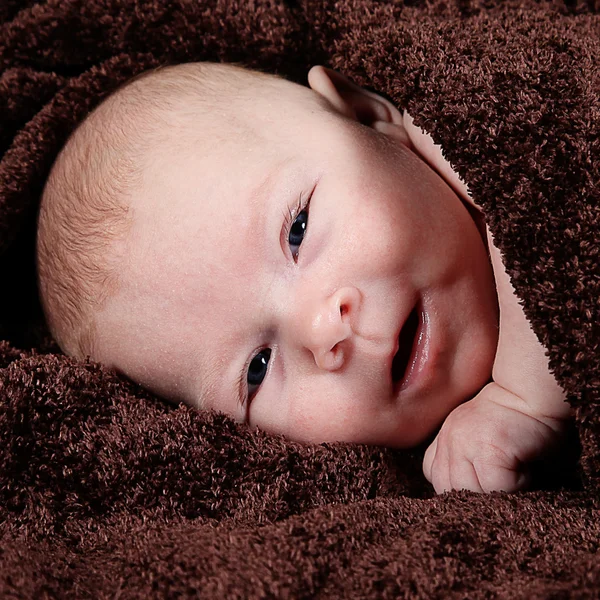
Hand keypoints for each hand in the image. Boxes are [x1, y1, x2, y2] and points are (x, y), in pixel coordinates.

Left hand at [423, 382, 564, 493]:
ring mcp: (463, 441)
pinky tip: (526, 468)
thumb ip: (466, 458)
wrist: (532, 392)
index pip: (434, 475)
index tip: (483, 482)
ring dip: (496, 492)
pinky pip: (495, 487)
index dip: (458, 485)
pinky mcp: (488, 447)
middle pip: (447, 487)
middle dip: (476, 495)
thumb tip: (470, 500)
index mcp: (445, 436)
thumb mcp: (479, 436)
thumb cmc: (516, 420)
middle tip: (504, 481)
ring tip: (516, 473)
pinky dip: (516, 486)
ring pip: (468, 490)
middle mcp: (449, 438)